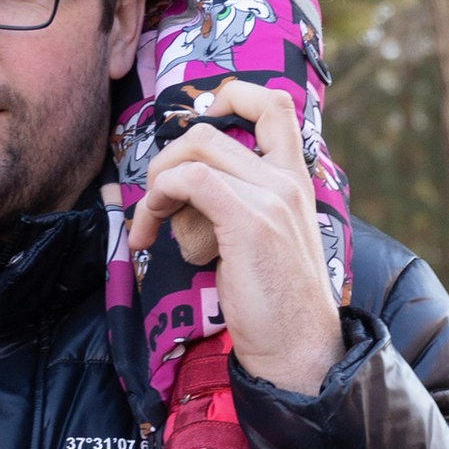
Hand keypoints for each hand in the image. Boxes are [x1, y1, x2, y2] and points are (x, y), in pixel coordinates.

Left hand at [125, 79, 343, 394]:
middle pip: (208, 132)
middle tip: (154, 206)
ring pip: (193, 153)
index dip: (231, 95)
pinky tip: (148, 237)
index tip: (199, 120)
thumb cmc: (277, 308)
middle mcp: (288, 180)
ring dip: (157, 189)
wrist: (300, 353)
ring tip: (153, 232)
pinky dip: (156, 201)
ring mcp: (271, 196)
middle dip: (165, 163)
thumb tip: (188, 191)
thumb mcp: (265, 244)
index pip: (275, 104)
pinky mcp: (248, 219)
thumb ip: (242, 208)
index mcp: (297, 181)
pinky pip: (187, 181)